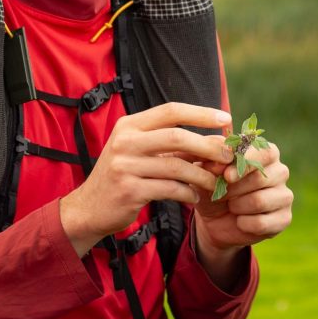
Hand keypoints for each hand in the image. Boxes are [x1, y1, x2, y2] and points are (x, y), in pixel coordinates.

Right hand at [60, 103, 233, 256]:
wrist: (89, 208)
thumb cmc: (123, 176)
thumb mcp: (140, 152)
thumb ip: (171, 144)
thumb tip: (215, 139)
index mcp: (129, 125)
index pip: (170, 110)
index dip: (200, 113)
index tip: (225, 117)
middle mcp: (125, 141)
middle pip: (176, 136)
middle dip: (207, 145)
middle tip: (228, 156)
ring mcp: (125, 166)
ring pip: (176, 166)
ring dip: (201, 175)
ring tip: (213, 183)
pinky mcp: (129, 190)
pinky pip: (169, 189)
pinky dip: (187, 193)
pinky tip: (193, 197)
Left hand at [191, 142, 292, 284]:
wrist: (215, 219)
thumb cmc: (213, 187)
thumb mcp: (204, 172)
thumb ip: (209, 161)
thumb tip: (218, 162)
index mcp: (266, 152)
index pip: (264, 152)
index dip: (245, 163)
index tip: (227, 176)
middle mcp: (280, 171)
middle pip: (259, 178)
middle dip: (233, 190)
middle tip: (222, 194)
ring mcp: (285, 195)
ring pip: (259, 201)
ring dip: (237, 206)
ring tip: (232, 206)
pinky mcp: (284, 218)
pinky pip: (262, 223)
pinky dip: (244, 224)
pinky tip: (240, 221)